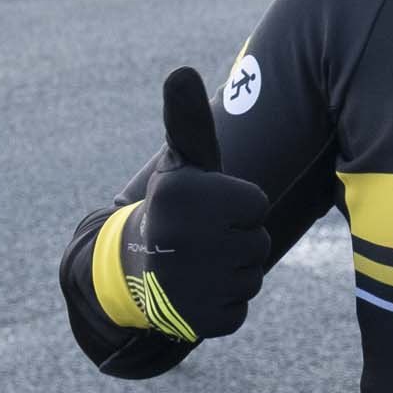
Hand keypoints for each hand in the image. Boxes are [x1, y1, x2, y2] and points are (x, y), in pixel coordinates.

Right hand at [122, 67, 270, 340]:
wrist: (133, 269)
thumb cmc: (174, 208)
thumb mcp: (181, 164)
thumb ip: (188, 121)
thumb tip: (181, 71)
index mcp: (184, 196)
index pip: (257, 204)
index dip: (239, 206)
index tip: (208, 209)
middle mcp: (183, 239)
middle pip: (258, 242)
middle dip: (238, 241)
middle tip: (201, 239)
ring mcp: (189, 284)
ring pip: (251, 276)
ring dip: (233, 272)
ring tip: (198, 263)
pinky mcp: (198, 320)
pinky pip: (239, 309)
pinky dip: (224, 303)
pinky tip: (197, 292)